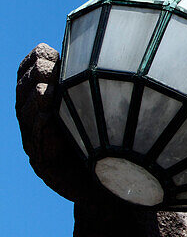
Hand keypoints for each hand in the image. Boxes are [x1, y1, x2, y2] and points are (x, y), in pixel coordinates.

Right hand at [16, 44, 99, 201]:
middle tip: (46, 67)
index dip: (33, 61)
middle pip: (24, 94)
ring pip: (27, 117)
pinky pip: (39, 145)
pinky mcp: (46, 166)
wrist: (112, 188)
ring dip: (35, 100)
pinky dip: (43, 129)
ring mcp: (38, 145)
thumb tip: (111, 52)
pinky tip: (47, 116)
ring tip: (45, 88)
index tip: (47, 49)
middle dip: (34, 78)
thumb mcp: (101, 109)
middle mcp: (37, 123)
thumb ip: (96, 85)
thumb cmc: (109, 142)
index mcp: (45, 105)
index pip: (28, 77)